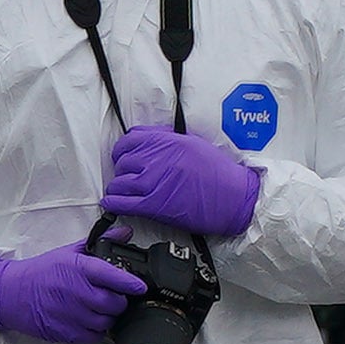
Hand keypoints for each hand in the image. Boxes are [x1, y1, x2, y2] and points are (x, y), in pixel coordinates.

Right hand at [0, 244, 143, 343]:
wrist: (11, 294)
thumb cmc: (41, 272)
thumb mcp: (68, 252)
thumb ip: (99, 242)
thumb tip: (125, 232)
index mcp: (78, 269)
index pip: (113, 276)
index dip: (131, 283)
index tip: (140, 286)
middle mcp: (76, 292)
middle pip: (113, 304)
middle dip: (120, 302)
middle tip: (116, 298)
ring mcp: (70, 314)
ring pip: (106, 322)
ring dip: (109, 317)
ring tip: (102, 309)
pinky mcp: (65, 332)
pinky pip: (93, 336)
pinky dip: (97, 331)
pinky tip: (91, 321)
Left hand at [103, 121, 259, 239]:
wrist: (232, 197)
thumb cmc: (217, 171)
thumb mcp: (192, 143)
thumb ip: (167, 139)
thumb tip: (146, 138)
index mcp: (165, 142)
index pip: (128, 140)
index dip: (122, 149)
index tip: (123, 156)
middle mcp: (155, 159)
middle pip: (121, 162)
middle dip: (122, 170)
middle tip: (127, 176)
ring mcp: (152, 183)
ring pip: (118, 182)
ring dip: (117, 187)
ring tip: (122, 192)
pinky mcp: (153, 205)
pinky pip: (121, 203)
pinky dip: (112, 203)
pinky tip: (113, 203)